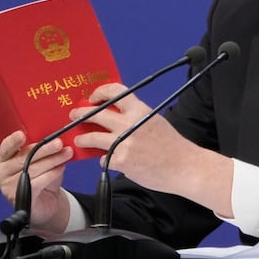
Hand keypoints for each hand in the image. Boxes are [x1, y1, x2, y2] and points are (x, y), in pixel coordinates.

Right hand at [0, 130, 73, 232]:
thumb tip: (56, 138)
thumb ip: (43, 149)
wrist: (46, 201)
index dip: (13, 141)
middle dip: (44, 149)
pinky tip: (61, 168)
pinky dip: (52, 174)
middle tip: (59, 143)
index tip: (21, 135)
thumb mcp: (41, 159)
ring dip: (52, 160)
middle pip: (23, 158)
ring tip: (66, 153)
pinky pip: (38, 183)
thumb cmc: (42, 176)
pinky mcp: (20, 199)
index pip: (6, 148)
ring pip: (32, 169)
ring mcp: (8, 187)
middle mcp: (2, 172)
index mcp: (4, 159)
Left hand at [72, 83, 233, 216]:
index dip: (99, 92)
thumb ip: (135, 117)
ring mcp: (124, 143)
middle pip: (96, 113)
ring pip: (92, 137)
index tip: (92, 98)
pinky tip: (106, 160)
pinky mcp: (122, 161)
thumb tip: (114, 117)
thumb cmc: (172, 146)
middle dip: (81, 114)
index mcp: (140, 110)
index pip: (114, 92)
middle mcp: (130, 123)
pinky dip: (104, 160)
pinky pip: (103, 158)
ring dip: (83, 138)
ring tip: (79, 140)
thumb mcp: (154, 121)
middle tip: (74, 116)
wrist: (184, 166)